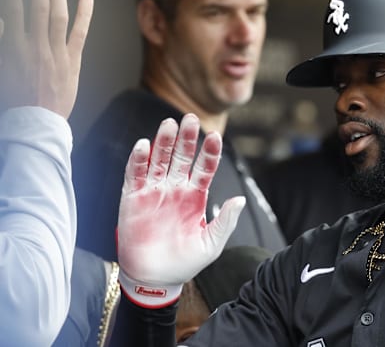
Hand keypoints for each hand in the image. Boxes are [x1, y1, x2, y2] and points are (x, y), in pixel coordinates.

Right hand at [0, 0, 93, 118]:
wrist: (36, 122)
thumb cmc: (14, 99)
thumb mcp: (3, 70)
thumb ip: (3, 43)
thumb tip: (3, 23)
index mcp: (14, 49)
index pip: (13, 13)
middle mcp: (35, 48)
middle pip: (37, 9)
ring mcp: (56, 54)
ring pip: (57, 17)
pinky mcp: (72, 62)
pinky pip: (79, 33)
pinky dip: (84, 15)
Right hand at [117, 114, 244, 307]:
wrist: (155, 279)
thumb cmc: (185, 262)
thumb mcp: (211, 243)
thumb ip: (225, 221)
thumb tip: (240, 199)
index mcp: (196, 195)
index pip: (204, 167)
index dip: (209, 152)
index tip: (215, 137)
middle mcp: (175, 188)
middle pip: (181, 156)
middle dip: (186, 138)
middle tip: (190, 118)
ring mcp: (153, 191)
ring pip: (159, 160)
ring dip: (163, 142)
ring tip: (169, 125)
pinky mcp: (132, 198)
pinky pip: (135, 175)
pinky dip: (138, 160)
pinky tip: (144, 146)